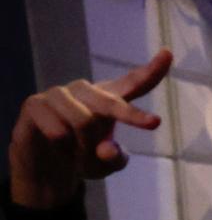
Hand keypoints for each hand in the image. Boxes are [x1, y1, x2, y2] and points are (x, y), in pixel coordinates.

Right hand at [9, 49, 170, 208]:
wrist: (43, 164)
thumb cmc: (81, 156)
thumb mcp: (105, 165)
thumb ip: (114, 158)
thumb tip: (108, 149)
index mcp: (109, 99)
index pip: (134, 83)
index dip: (152, 70)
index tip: (168, 54)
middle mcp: (85, 91)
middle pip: (111, 102)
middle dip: (130, 116)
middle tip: (143, 130)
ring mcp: (59, 94)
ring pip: (82, 121)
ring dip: (84, 148)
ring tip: (77, 155)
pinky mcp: (35, 104)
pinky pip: (58, 131)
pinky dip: (64, 150)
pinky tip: (58, 149)